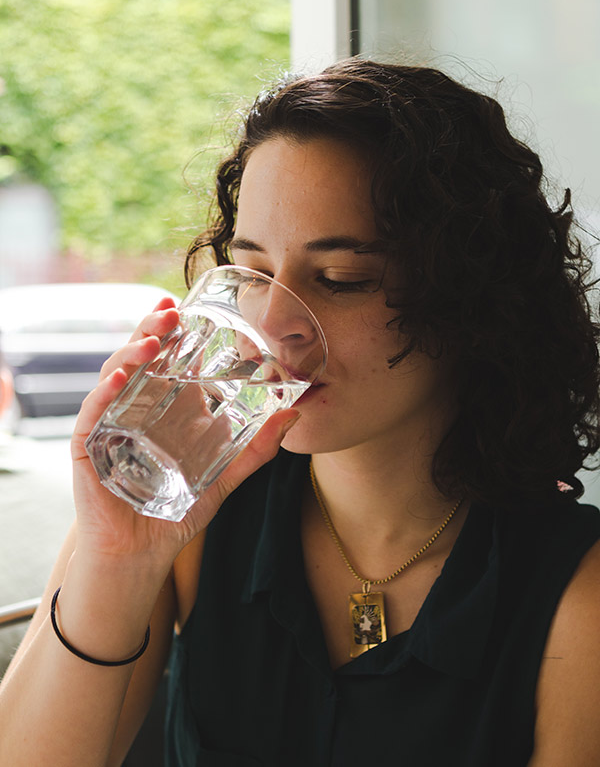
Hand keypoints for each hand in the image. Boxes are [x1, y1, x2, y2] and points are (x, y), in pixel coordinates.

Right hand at [70, 298, 298, 567]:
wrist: (142, 553)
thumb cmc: (177, 511)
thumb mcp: (225, 477)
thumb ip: (257, 449)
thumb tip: (294, 415)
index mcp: (164, 407)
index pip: (166, 358)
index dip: (174, 330)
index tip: (189, 306)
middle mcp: (134, 407)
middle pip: (140, 357)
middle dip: (152, 329)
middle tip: (170, 310)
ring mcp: (109, 424)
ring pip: (114, 376)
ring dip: (131, 354)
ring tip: (153, 340)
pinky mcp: (89, 447)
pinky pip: (92, 414)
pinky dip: (104, 394)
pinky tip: (120, 380)